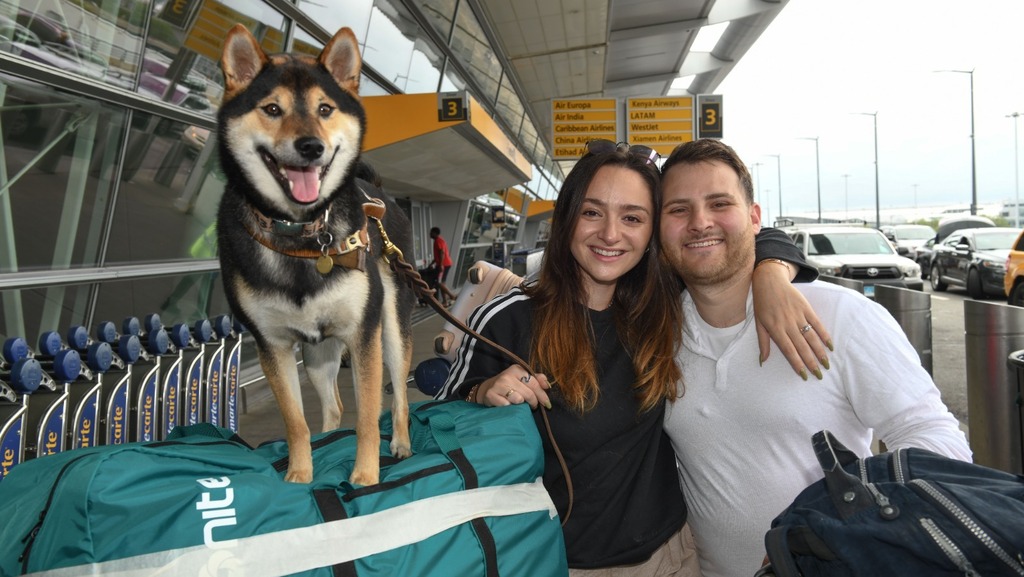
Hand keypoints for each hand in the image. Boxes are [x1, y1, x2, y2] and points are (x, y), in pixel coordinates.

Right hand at [478, 366, 551, 408]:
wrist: (487, 389)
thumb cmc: (509, 384)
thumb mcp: (523, 378)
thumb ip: (537, 379)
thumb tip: (547, 385)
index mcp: (517, 369)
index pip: (534, 383)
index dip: (542, 395)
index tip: (547, 404)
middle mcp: (507, 376)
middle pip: (528, 393)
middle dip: (533, 402)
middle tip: (533, 405)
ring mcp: (498, 385)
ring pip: (518, 400)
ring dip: (520, 405)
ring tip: (519, 404)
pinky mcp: (491, 395)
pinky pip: (507, 406)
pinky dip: (509, 408)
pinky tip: (508, 405)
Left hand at [752, 261, 832, 379]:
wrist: (769, 281)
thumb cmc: (762, 304)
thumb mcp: (758, 323)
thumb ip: (763, 343)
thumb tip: (763, 361)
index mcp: (775, 329)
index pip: (788, 350)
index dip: (797, 363)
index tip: (804, 375)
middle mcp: (787, 324)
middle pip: (802, 346)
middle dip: (811, 362)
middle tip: (819, 375)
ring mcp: (798, 315)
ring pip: (811, 337)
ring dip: (820, 352)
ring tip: (826, 364)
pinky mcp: (806, 307)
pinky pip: (817, 323)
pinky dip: (824, 335)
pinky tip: (830, 346)